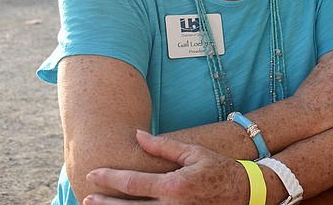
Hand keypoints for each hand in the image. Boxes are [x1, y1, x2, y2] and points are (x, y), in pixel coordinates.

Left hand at [83, 130, 248, 204]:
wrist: (246, 193)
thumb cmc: (219, 169)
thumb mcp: (193, 152)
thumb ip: (163, 146)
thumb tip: (138, 135)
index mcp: (174, 185)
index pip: (132, 183)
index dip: (109, 178)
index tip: (93, 173)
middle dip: (104, 204)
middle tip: (87, 198)